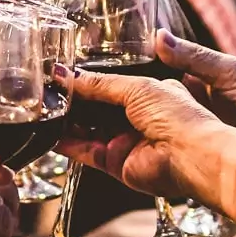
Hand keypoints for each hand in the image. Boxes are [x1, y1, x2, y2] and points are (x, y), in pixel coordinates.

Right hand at [60, 64, 230, 202]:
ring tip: (44, 109)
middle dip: (74, 100)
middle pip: (97, 108)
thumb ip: (101, 83)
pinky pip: (85, 152)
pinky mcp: (116, 163)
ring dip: (67, 121)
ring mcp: (126, 141)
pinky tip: (50, 133)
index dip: (88, 80)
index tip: (63, 74)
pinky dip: (67, 143)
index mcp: (150, 94)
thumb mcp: (139, 87)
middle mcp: (137, 118)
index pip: (111, 84)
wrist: (191, 156)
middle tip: (48, 91)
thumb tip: (69, 75)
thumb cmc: (180, 116)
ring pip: (88, 129)